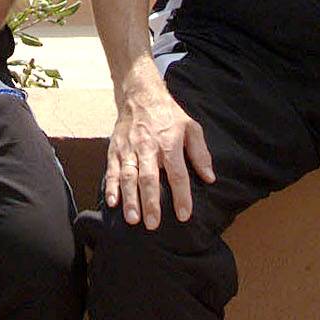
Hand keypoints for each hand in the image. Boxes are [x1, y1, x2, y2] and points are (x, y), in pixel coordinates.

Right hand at [106, 76, 213, 228]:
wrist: (140, 94)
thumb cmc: (168, 115)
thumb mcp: (191, 128)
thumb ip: (200, 153)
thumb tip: (209, 178)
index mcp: (169, 143)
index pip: (177, 173)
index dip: (181, 195)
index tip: (183, 215)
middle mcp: (147, 147)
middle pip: (148, 177)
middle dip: (150, 202)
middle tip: (153, 224)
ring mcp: (129, 148)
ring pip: (128, 176)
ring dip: (129, 199)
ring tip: (133, 219)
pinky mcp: (115, 149)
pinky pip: (111, 170)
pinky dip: (110, 186)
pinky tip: (112, 202)